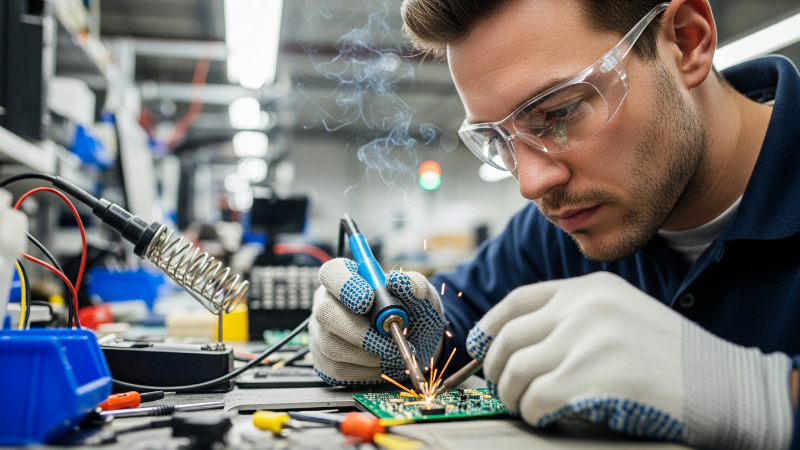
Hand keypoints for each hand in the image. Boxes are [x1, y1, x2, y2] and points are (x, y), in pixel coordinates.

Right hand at [310, 258, 444, 385]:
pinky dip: (366, 370)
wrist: (418, 347)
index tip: (367, 301)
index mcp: (348, 277)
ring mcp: (323, 333)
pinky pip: (338, 369)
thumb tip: (399, 280)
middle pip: (326, 312)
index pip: (332, 272)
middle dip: (360, 329)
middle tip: (390, 339)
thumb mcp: (423, 297)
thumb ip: (416, 286)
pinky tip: (382, 363)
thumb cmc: (415, 316)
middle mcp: (328, 303)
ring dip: (368, 353)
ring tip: (393, 352)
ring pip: (331, 344)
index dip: (345, 286)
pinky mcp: (326, 362)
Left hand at [467, 272, 792, 448]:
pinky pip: (536, 400)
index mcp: (589, 288)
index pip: (517, 301)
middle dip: (497, 370)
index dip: (489, 327)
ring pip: (516, 371)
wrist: (726, 384)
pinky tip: (548, 418)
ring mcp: (588, 340)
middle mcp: (584, 307)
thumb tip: (519, 343)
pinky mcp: (593, 378)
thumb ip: (575, 318)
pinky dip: (533, 414)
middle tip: (505, 390)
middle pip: (509, 338)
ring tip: (529, 407)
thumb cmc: (673, 357)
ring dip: (514, 397)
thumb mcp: (621, 314)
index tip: (481, 348)